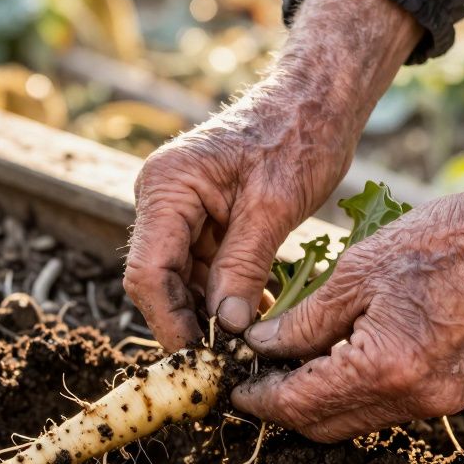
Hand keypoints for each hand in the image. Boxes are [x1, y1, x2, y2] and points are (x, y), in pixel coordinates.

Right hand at [124, 0, 420, 349]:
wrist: (315, 100)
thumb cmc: (298, 136)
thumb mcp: (275, 204)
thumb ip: (244, 265)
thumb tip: (227, 326)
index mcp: (167, 187)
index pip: (148, 271)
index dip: (170, 321)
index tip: (202, 360)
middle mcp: (160, 199)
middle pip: (157, 280)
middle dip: (188, 323)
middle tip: (226, 364)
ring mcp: (177, 210)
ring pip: (179, 280)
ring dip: (210, 315)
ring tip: (247, 348)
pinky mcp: (199, 219)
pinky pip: (202, 269)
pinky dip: (225, 297)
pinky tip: (256, 321)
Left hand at [231, 141, 463, 441]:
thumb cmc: (445, 241)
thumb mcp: (357, 272)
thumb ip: (304, 320)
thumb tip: (260, 346)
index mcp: (385, 366)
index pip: (301, 404)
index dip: (261, 399)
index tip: (234, 388)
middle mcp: (415, 398)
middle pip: (326, 426)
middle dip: (284, 408)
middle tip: (253, 380)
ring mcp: (440, 402)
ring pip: (356, 420)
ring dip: (319, 401)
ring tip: (288, 366)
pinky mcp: (455, 394)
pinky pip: (388, 407)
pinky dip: (355, 392)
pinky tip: (335, 360)